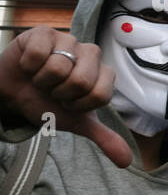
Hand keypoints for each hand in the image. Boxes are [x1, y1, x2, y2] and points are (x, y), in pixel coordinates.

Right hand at [0, 26, 131, 166]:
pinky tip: (29, 65)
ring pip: (58, 67)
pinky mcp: (44, 32)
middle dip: (60, 93)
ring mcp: (68, 40)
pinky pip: (39, 52)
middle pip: (81, 80)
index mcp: (104, 74)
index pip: (100, 94)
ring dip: (42, 80)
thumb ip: (104, 138)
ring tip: (41, 78)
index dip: (79, 104)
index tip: (70, 103)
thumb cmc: (48, 104)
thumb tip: (126, 161)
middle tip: (54, 90)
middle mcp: (90, 53)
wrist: (14, 95)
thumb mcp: (77, 123)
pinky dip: (28, 65)